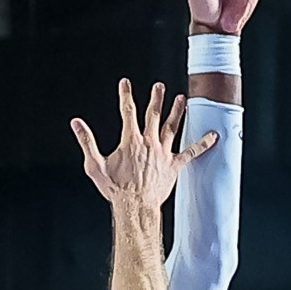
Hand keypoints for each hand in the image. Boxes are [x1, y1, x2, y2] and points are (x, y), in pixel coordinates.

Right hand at [71, 77, 215, 217]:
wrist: (135, 206)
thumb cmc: (115, 189)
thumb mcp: (95, 165)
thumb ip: (87, 141)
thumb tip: (76, 123)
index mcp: (131, 141)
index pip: (127, 112)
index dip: (126, 95)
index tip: (126, 83)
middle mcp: (149, 143)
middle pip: (153, 115)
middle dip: (156, 99)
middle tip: (159, 86)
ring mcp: (163, 153)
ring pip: (172, 128)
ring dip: (177, 112)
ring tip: (181, 99)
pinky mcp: (174, 166)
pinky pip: (192, 152)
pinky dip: (203, 143)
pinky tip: (214, 135)